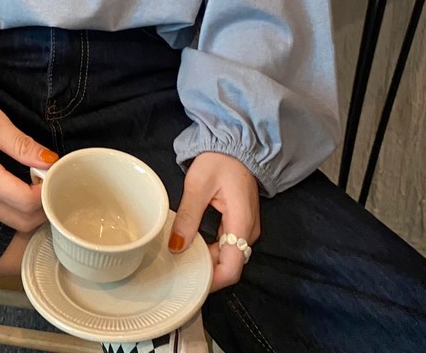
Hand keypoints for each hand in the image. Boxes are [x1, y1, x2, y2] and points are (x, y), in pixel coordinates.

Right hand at [0, 101, 57, 231]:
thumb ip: (21, 142)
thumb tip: (49, 160)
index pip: (23, 201)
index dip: (45, 193)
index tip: (56, 175)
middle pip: (20, 220)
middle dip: (44, 207)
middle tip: (54, 183)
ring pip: (12, 222)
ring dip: (33, 211)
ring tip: (43, 185)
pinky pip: (1, 215)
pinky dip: (21, 209)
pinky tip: (28, 189)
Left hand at [168, 151, 260, 291]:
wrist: (237, 144)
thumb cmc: (219, 160)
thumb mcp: (198, 185)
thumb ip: (188, 216)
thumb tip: (177, 246)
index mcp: (241, 223)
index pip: (232, 268)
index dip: (212, 280)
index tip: (190, 281)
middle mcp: (249, 231)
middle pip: (231, 265)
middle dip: (207, 272)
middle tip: (179, 270)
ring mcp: (247, 227)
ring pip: (229, 256)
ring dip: (209, 261)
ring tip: (183, 260)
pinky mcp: (241, 223)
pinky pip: (229, 245)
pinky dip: (212, 250)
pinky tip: (194, 246)